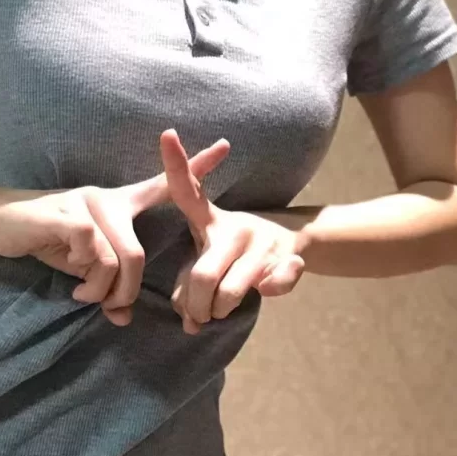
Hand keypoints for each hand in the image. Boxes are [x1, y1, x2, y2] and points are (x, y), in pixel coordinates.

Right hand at [0, 134, 229, 325]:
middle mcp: (109, 198)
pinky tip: (72, 282)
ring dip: (102, 291)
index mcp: (119, 204)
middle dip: (124, 293)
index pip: (162, 185)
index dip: (195, 168)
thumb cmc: (46, 241)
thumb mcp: (83, 265)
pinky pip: (95, 257)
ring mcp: (90, 203)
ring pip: (119, 261)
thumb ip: (107, 284)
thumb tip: (122, 317)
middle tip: (109, 308)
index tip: (225, 147)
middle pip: (138, 256)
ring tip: (85, 296)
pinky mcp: (71, 214)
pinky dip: (85, 279)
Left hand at [160, 130, 305, 333]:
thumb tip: (189, 322)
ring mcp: (262, 242)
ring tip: (218, 309)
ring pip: (230, 293)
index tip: (166, 133)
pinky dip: (269, 292)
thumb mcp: (204, 253)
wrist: (290, 239)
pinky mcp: (288, 258)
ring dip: (219, 311)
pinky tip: (267, 287)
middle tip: (195, 314)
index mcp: (209, 220)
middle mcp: (235, 227)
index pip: (187, 191)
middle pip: (201, 276)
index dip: (176, 163)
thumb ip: (186, 286)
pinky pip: (275, 286)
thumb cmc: (230, 251)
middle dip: (195, 305)